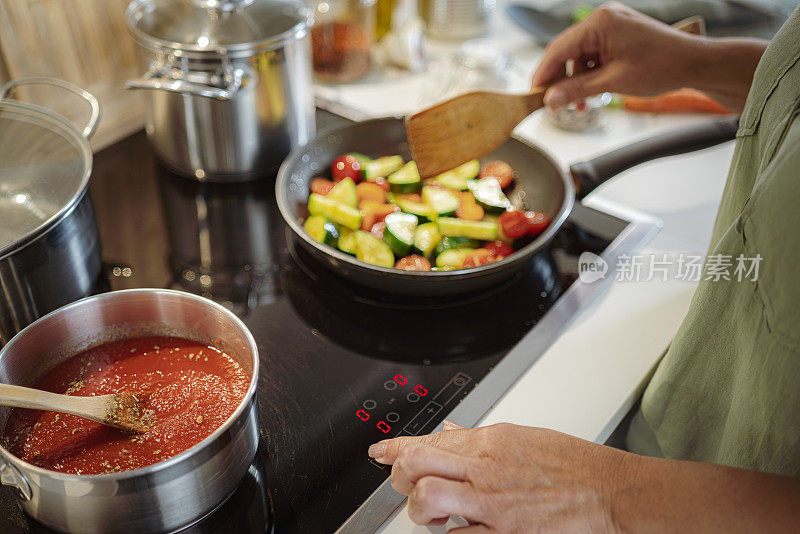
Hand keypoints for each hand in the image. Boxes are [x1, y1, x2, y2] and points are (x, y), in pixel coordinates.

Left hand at [367, 422, 628, 532]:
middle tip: (405, 484)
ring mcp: (493, 502)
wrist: (611, 492)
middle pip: (416, 464)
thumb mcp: (523, 438)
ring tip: (433, 514)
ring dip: (421, 510)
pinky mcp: (505, 532)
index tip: (379, 452)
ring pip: (427, 499)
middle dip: (400, 475)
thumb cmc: (575, 465)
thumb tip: (451, 434)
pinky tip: (458, 531)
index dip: (395, 447)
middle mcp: (486, 468)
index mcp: (491, 441)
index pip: (428, 440)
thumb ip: (481, 438)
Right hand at [531, 2, 706, 109]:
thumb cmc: (663, 66)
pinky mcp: (618, 34)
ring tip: (578, 103)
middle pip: (566, 51)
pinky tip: (590, 92)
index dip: (543, 74)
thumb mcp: (613, 82)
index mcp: (600, 23)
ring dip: (575, 81)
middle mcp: (603, 19)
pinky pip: (593, 55)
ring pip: (578, 56)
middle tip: (554, 104)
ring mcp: (611, 25)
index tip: (534, 94)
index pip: (558, 49)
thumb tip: (550, 99)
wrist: (694, 63)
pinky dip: (589, 74)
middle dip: (560, 80)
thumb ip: (577, 90)